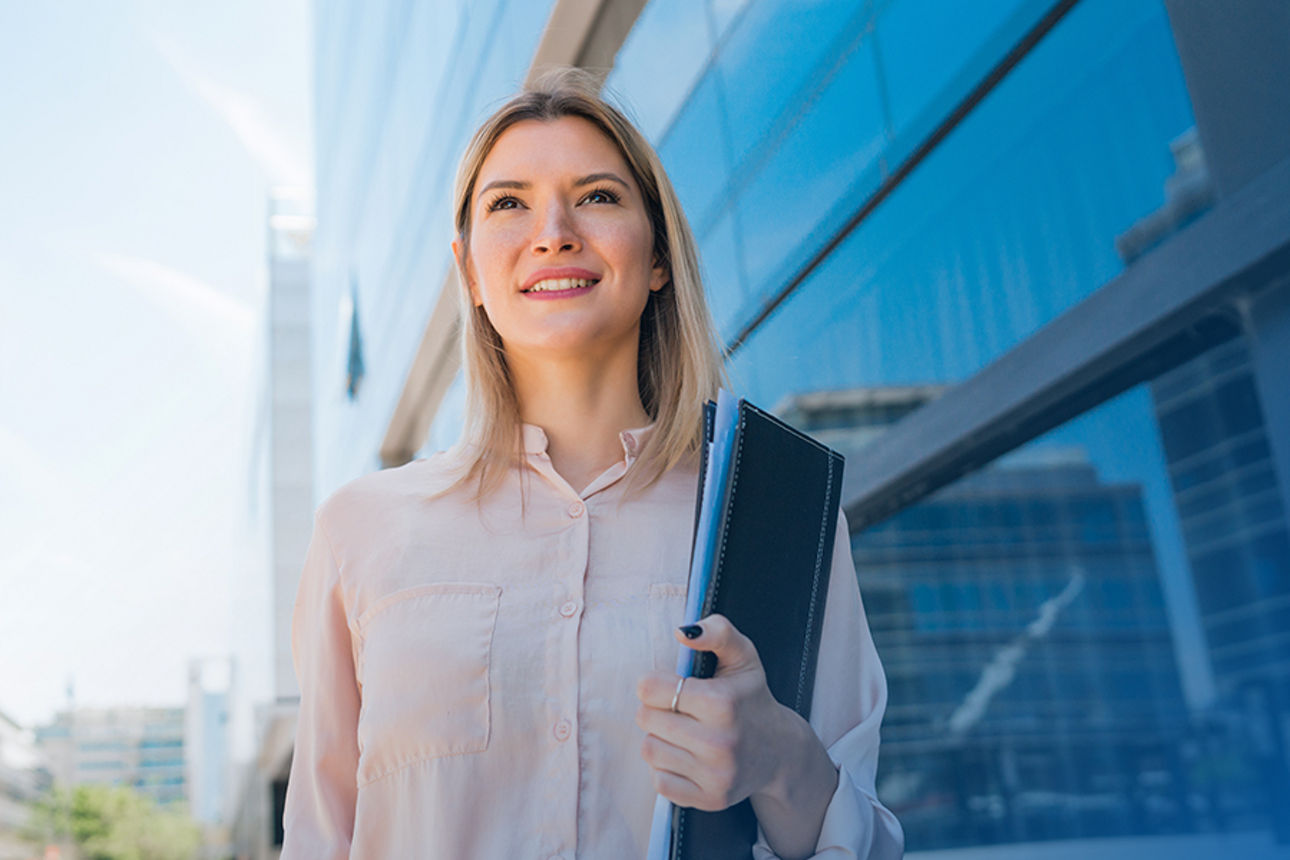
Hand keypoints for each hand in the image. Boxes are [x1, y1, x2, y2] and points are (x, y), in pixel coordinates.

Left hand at [634, 614, 810, 811]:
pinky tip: (688, 756)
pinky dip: (667, 768)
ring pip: (650, 750)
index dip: (654, 683)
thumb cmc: (751, 697)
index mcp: (722, 702)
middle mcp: (719, 742)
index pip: (649, 689)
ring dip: (660, 738)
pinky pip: (660, 782)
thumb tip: (682, 632)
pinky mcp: (710, 799)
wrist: (780, 751)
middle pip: (645, 719)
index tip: (671, 685)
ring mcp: (716, 775)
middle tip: (679, 709)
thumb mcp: (742, 656)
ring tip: (684, 732)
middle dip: (656, 709)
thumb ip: (717, 631)